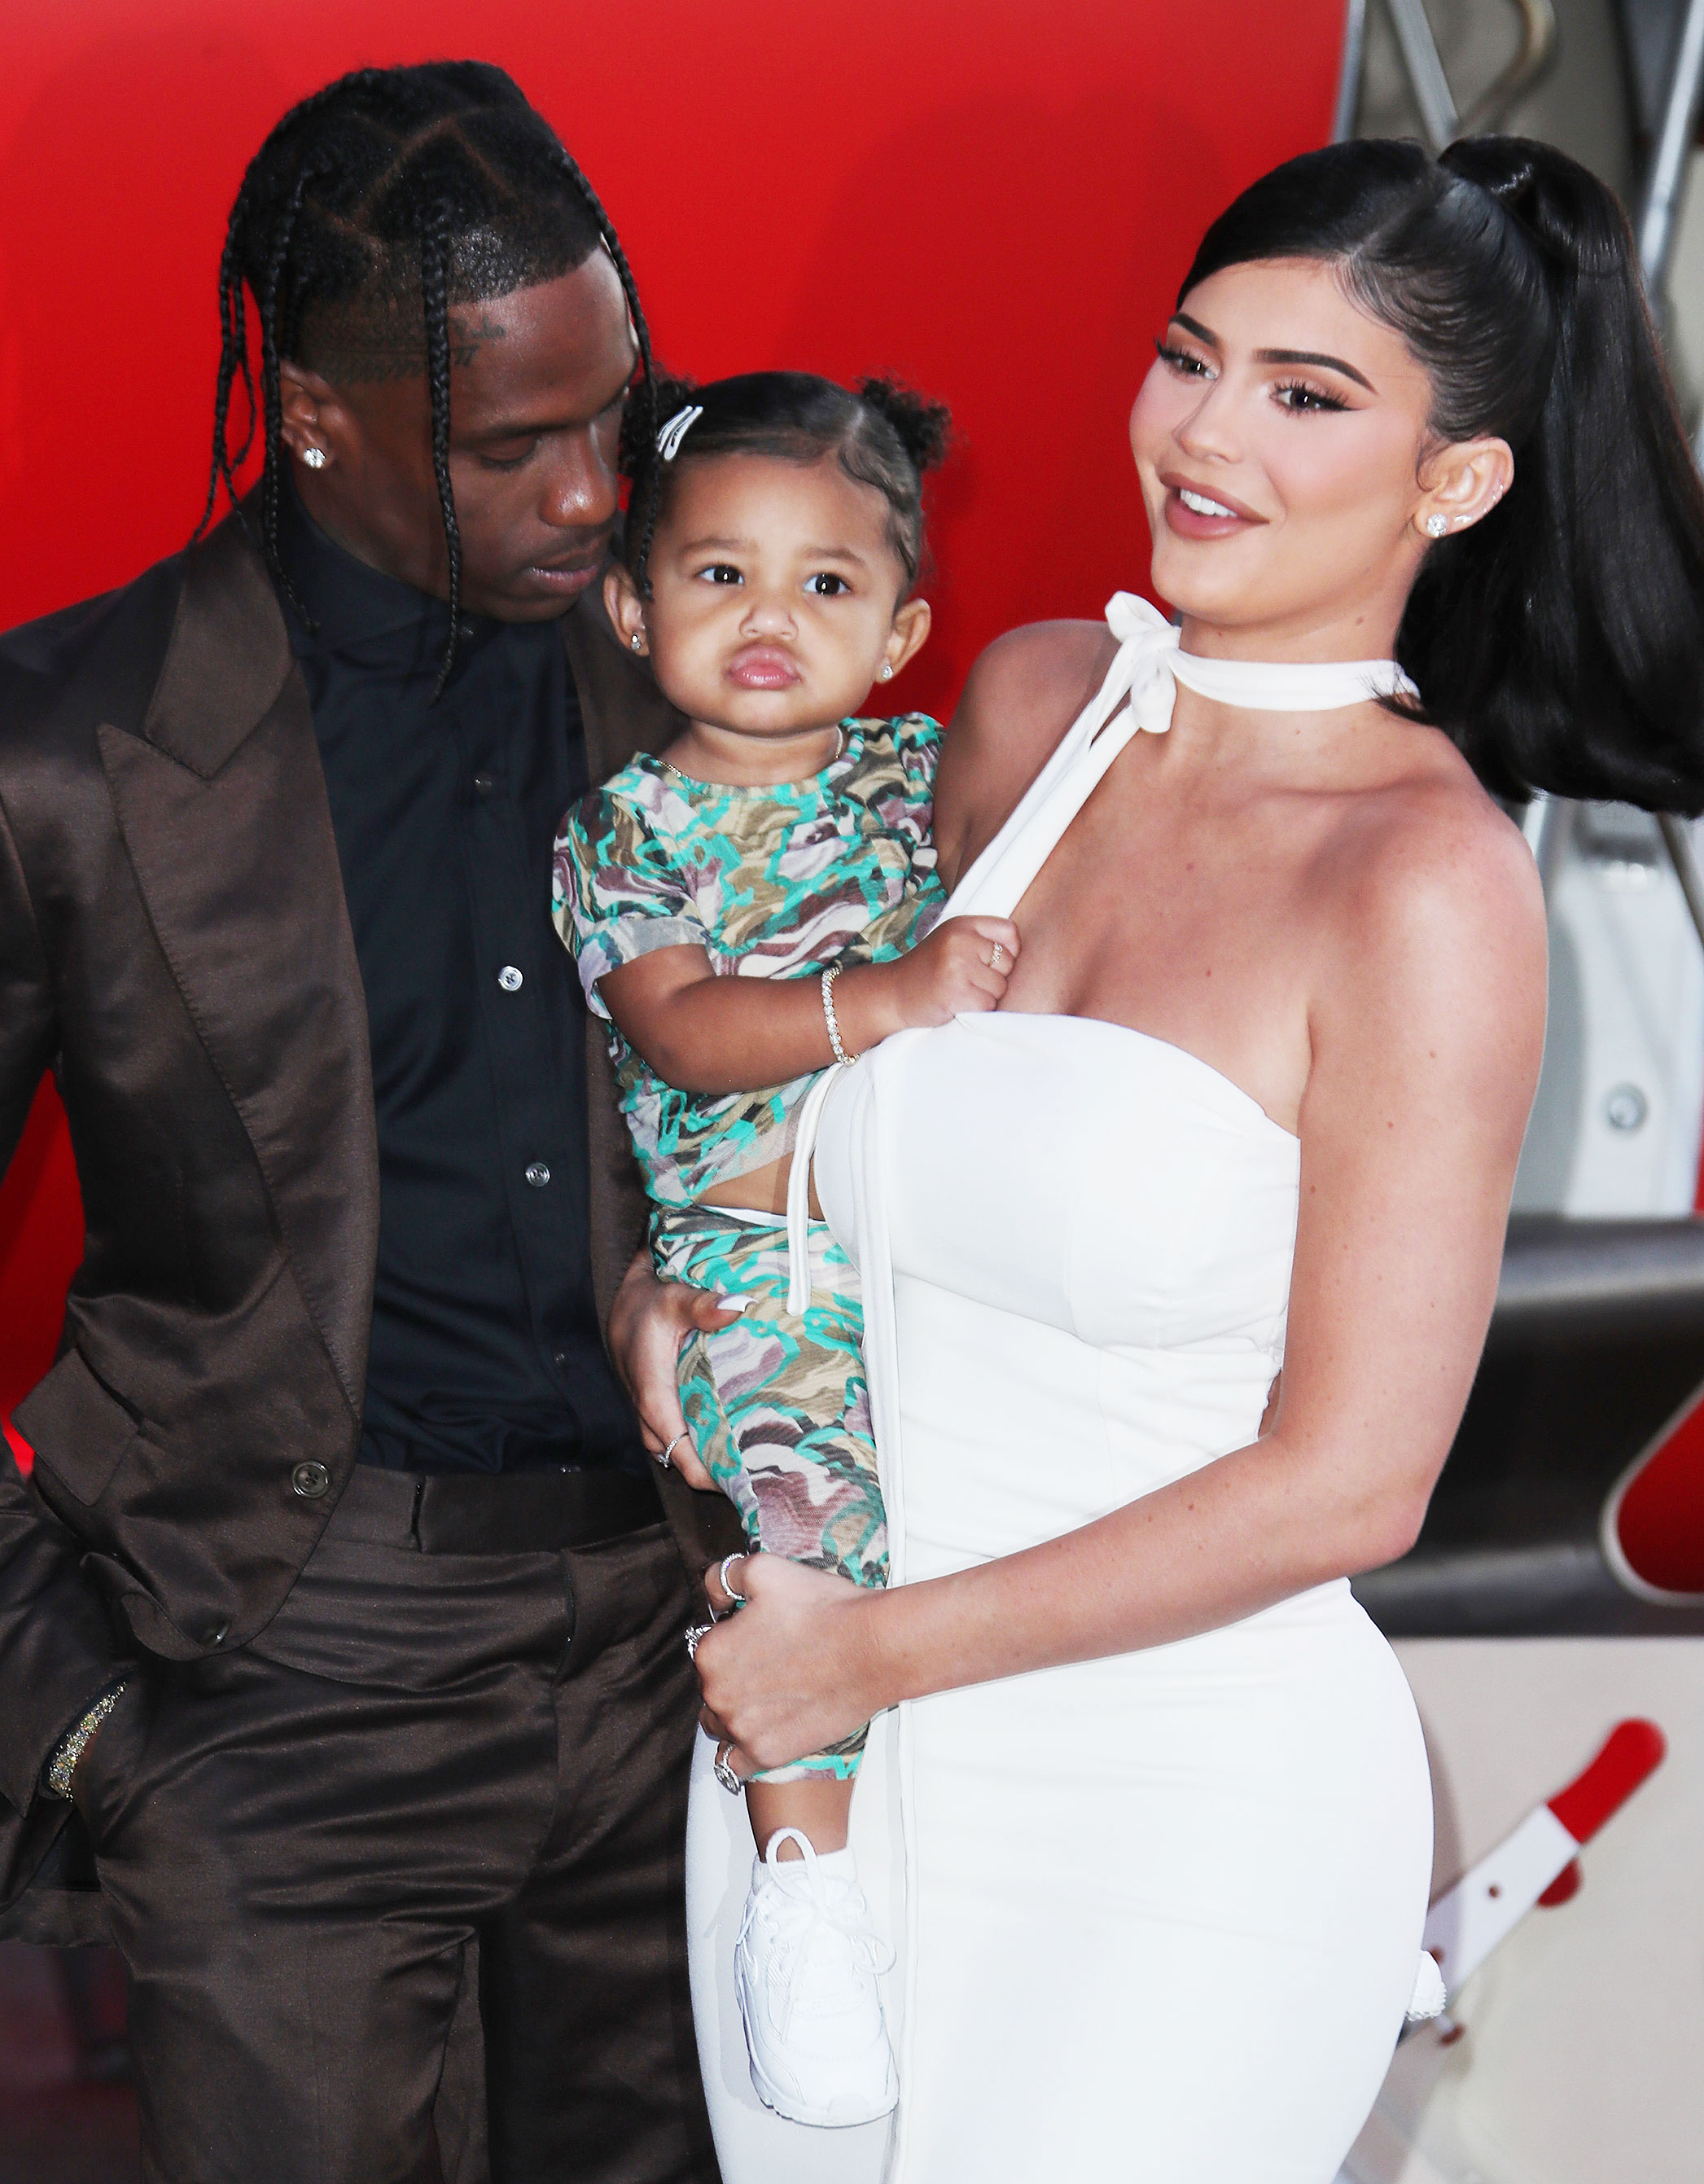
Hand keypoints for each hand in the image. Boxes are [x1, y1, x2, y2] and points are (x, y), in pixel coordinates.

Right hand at [606, 1252, 742, 1492]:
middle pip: (682, 1460)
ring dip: (707, 1458)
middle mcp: (650, 1412)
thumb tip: (737, 1307)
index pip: (682, 1451)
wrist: (623, 1302)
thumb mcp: (675, 1298)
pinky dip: (700, 1443)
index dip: (710, 1474)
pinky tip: (728, 1439)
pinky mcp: (658, 1407)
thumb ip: (704, 1305)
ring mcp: (652, 1412)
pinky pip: (677, 1437)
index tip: (743, 1482)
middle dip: (715, 1472)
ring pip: (678, 1450)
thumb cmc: (648, 1303)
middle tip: (758, 1474)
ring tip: (747, 1462)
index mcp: (654, 1395)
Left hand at [694, 1553, 880, 1775]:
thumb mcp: (765, 1569)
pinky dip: (745, 1749)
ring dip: (736, 1712)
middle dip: (734, 1676)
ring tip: (772, 1695)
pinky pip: (736, 1763)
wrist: (874, 1649)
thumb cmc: (823, 1608)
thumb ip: (724, 1576)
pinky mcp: (768, 1755)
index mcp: (710, 1652)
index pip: (707, 1647)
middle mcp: (717, 1696)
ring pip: (721, 1725)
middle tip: (772, 1663)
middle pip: (712, 1688)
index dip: (733, 1638)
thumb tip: (713, 1593)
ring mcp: (741, 1731)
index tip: (760, 1635)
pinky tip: (766, 1730)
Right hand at [837, 916, 1018, 1048]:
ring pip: (1000, 987)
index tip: (990, 963)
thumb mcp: (951, 942)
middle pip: (1009, 963)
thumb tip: (1019, 951)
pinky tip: (956, 1004)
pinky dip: (976, 1010)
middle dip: (995, 978)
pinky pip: (987, 1005)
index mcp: (962, 925)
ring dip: (985, 996)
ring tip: (960, 992)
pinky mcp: (956, 993)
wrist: (892, 993)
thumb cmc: (928, 970)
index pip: (1010, 932)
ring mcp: (958, 966)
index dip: (1008, 952)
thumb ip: (981, 940)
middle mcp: (961, 941)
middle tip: (968, 981)